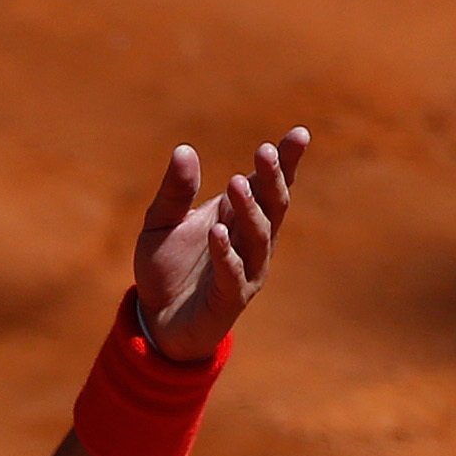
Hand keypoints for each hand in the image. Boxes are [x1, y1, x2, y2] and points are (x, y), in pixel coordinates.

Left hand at [131, 128, 308, 362]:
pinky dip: (226, 253)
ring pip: (258, 237)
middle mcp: (251, 241)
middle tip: (265, 152)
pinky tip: (217, 233)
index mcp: (240, 216)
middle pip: (273, 205)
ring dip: (249, 210)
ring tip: (235, 184)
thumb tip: (184, 149)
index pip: (269, 184)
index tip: (299, 134)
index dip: (286, 161)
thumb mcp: (161, 223)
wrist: (156, 320)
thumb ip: (174, 191)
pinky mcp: (230, 299)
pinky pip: (233, 274)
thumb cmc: (166, 267)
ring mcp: (246, 270)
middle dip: (272, 178)